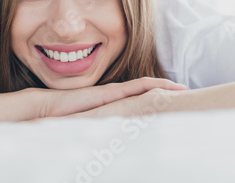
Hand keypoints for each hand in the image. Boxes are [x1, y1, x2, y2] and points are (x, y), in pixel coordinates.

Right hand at [35, 77, 185, 118]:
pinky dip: (154, 85)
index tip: (172, 104)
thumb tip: (107, 149)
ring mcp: (114, 92)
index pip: (139, 99)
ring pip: (146, 87)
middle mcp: (116, 96)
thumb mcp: (89, 129)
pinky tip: (168, 87)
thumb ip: (100, 133)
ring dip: (165, 87)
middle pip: (146, 91)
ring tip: (183, 88)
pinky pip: (138, 86)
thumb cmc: (65, 121)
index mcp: (112, 105)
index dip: (156, 99)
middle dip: (166, 91)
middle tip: (186, 94)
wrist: (48, 110)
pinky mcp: (111, 92)